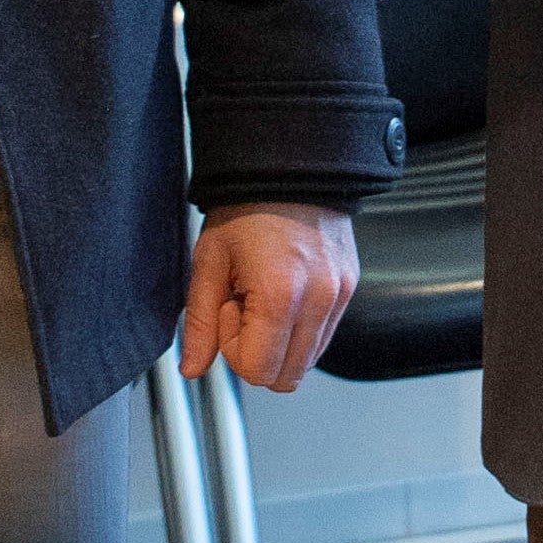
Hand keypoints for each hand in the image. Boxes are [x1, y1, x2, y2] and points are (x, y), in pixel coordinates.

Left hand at [181, 203, 359, 391]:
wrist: (289, 166)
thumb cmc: (246, 207)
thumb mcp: (209, 262)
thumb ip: (199, 323)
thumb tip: (193, 367)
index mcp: (281, 295)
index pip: (258, 371)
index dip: (233, 350)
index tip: (229, 309)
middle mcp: (319, 299)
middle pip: (287, 376)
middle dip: (258, 354)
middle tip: (246, 308)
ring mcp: (339, 294)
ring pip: (307, 360)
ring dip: (281, 342)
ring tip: (266, 297)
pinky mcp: (350, 287)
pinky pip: (323, 334)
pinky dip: (300, 328)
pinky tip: (285, 291)